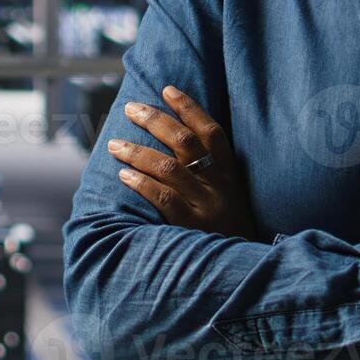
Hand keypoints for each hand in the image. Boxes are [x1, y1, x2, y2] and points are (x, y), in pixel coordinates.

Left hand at [107, 85, 257, 238]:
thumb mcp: (232, 199)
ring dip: (137, 151)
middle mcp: (219, 185)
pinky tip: (124, 176)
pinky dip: (142, 183)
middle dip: (155, 120)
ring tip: (114, 144)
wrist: (244, 269)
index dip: (189, 108)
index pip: (212, 131)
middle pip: (186, 142)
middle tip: (130, 108)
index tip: (167, 89)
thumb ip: (212, 175)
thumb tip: (173, 145)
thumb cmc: (230, 232)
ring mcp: (206, 206)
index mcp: (230, 175)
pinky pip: (164, 198)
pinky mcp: (193, 228)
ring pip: (169, 167)